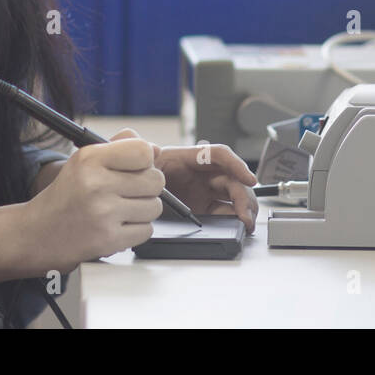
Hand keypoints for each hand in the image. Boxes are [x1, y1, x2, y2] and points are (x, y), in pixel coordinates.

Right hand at [21, 133, 164, 272]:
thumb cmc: (66, 196)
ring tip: (120, 211)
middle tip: (128, 192)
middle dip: (147, 187)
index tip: (137, 168)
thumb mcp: (85, 161)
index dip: (145, 161)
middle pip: (155, 180)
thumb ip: (121, 148)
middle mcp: (96, 183)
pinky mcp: (108, 240)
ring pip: (154, 207)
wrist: (36, 234)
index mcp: (90, 158)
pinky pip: (147, 231)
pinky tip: (117, 227)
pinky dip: (136, 231)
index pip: (143, 151)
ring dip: (142, 211)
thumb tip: (157, 150)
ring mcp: (103, 213)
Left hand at [109, 128, 258, 233]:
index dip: (236, 164)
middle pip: (231, 179)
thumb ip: (139, 148)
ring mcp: (202, 192)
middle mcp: (199, 173)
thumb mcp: (134, 159)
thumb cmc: (133, 172)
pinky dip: (234, 219)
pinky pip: (224, 212)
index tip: (248, 179)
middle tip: (244, 213)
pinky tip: (239, 226)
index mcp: (187, 157)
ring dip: (244, 207)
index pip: (217, 155)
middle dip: (243, 194)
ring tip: (246, 223)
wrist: (126, 196)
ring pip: (232, 196)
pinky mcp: (202, 209)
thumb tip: (151, 148)